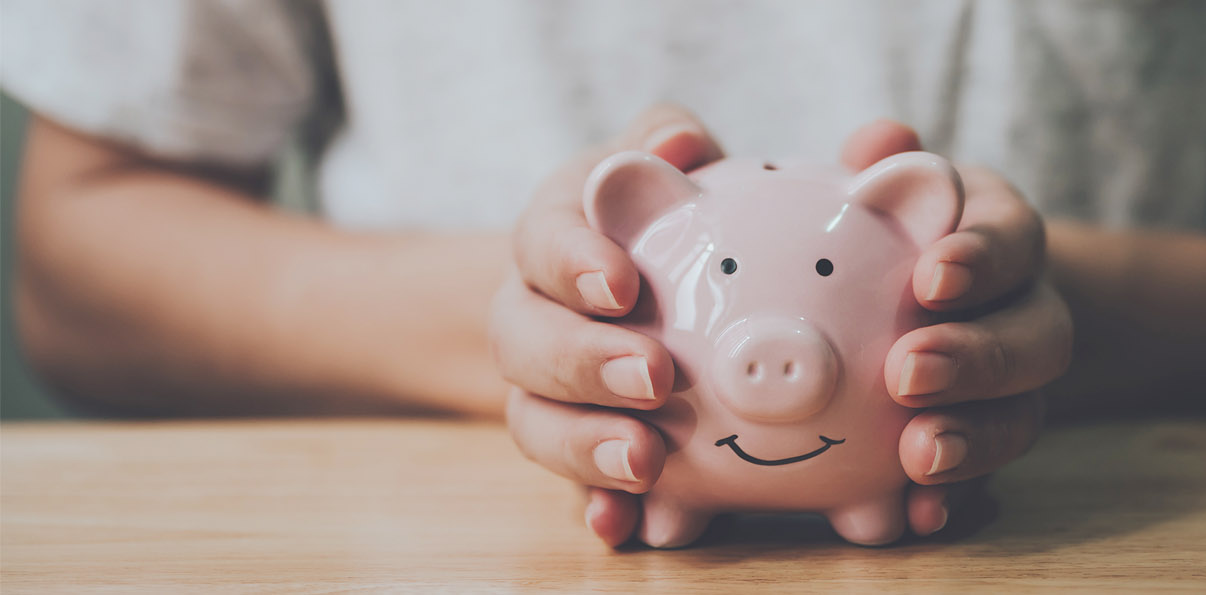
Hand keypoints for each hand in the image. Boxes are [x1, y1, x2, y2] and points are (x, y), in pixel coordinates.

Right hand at [493, 105, 723, 544]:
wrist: (619, 289)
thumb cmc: (649, 215)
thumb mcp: (652, 164)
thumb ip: (665, 139)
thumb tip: (676, 146)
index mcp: (551, 239)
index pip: (543, 243)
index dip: (573, 263)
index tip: (622, 284)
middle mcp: (530, 316)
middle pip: (526, 343)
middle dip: (585, 362)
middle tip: (655, 377)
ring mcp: (542, 391)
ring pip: (535, 423)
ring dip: (585, 446)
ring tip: (647, 462)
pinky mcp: (573, 447)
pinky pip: (569, 487)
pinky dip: (592, 508)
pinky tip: (623, 528)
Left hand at [855, 123, 1072, 535]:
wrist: (927, 296)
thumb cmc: (891, 228)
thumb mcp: (888, 184)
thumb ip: (881, 162)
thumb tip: (881, 143)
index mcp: (1000, 235)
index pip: (1012, 238)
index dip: (982, 258)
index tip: (932, 276)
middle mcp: (1024, 309)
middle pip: (1036, 337)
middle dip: (978, 358)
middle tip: (908, 372)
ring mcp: (1015, 386)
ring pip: (1024, 415)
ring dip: (975, 440)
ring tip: (919, 458)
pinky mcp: (989, 440)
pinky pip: (990, 479)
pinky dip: (959, 500)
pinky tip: (919, 518)